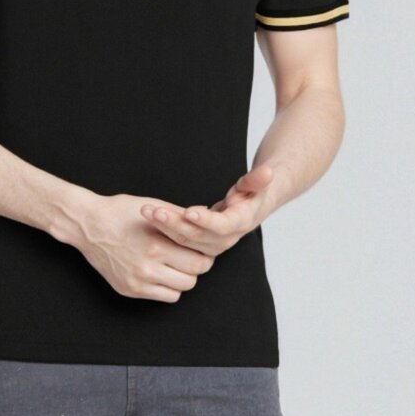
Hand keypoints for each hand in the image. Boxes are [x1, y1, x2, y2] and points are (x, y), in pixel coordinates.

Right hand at [75, 193, 216, 302]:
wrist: (87, 224)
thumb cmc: (119, 211)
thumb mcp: (153, 207)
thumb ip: (180, 217)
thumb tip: (205, 219)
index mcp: (156, 245)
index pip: (198, 262)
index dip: (204, 255)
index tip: (202, 248)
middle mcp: (147, 268)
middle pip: (192, 279)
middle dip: (196, 267)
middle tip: (191, 256)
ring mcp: (137, 282)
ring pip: (179, 291)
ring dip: (182, 278)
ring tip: (175, 263)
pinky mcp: (129, 289)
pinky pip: (162, 296)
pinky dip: (167, 286)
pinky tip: (161, 271)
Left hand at [139, 164, 275, 257]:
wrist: (253, 207)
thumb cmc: (253, 193)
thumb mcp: (256, 184)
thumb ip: (257, 179)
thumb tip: (268, 171)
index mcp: (238, 224)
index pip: (221, 226)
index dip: (205, 220)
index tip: (189, 211)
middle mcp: (223, 239)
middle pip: (196, 236)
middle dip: (173, 223)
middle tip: (153, 211)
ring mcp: (210, 245)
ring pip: (184, 240)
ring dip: (163, 227)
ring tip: (146, 212)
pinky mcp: (200, 244)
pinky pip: (179, 241)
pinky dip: (163, 232)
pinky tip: (148, 220)